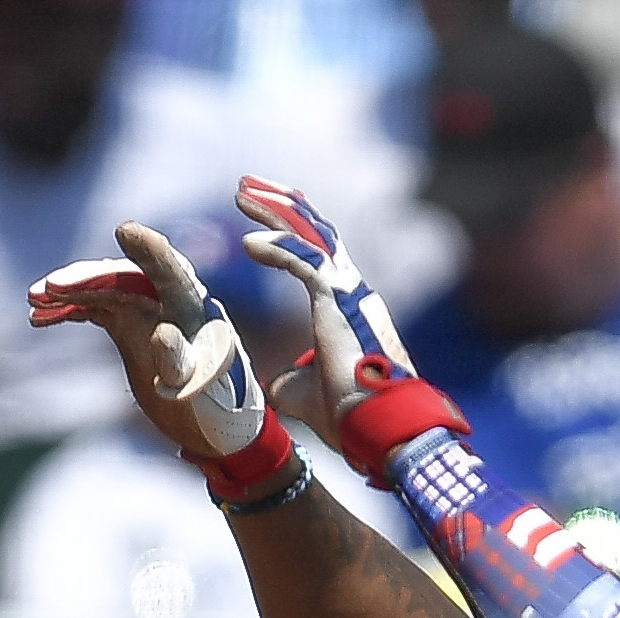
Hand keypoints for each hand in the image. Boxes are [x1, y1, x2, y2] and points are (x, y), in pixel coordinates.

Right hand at [27, 222, 269, 470]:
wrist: (214, 421)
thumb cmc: (214, 407)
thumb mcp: (200, 391)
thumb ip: (181, 362)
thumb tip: (161, 330)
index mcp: (195, 308)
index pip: (171, 271)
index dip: (149, 250)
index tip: (124, 231)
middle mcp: (170, 298)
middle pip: (124, 276)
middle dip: (87, 278)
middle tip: (50, 287)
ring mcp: (147, 306)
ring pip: (104, 286)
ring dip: (70, 290)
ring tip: (34, 298)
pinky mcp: (129, 321)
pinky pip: (95, 305)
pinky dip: (69, 308)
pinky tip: (39, 317)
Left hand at [236, 175, 458, 473]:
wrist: (378, 428)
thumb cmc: (352, 416)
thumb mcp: (305, 394)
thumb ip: (289, 380)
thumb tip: (270, 385)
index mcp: (347, 306)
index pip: (318, 254)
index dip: (290, 230)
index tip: (260, 215)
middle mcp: (352, 290)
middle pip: (313, 232)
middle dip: (279, 205)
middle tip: (246, 186)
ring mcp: (348, 292)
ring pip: (309, 236)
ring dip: (274, 212)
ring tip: (241, 194)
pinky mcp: (338, 300)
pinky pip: (303, 262)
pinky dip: (276, 249)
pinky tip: (247, 244)